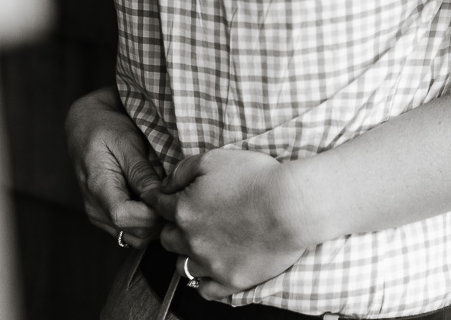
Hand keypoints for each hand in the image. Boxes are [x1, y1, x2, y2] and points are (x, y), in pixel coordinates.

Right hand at [65, 86, 163, 245]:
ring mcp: (98, 216)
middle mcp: (95, 209)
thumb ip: (141, 171)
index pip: (124, 217)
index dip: (151, 213)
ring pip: (134, 238)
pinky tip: (154, 202)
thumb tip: (159, 196)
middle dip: (158, 219)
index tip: (169, 196)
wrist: (84, 127)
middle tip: (173, 195)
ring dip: (154, 224)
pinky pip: (130, 232)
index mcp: (97, 187)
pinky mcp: (105, 218)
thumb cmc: (106, 128)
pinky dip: (146, 223)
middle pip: (133, 232)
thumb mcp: (126, 141)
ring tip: (165, 198)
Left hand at [150, 148, 325, 300]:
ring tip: (202, 247)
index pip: (159, 206)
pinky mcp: (231, 280)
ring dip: (187, 256)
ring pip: (182, 266)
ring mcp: (210, 263)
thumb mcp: (215, 159)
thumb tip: (166, 184)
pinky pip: (205, 291)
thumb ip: (183, 170)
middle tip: (189, 221)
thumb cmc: (257, 178)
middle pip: (167, 238)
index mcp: (184, 209)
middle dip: (174, 228)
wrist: (291, 206)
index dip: (161, 200)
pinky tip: (212, 270)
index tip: (163, 199)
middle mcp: (191, 240)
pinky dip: (205, 281)